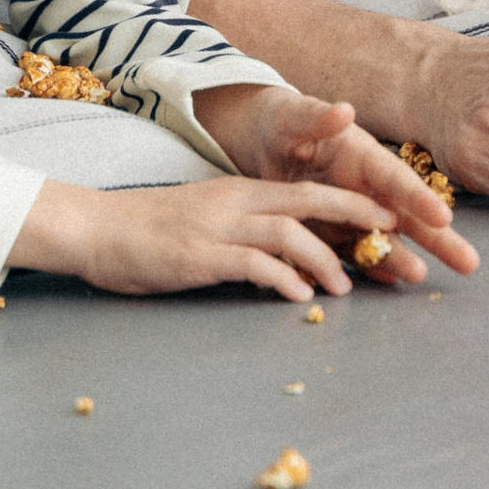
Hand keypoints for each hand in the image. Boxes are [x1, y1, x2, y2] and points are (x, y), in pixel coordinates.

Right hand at [8, 176, 429, 301]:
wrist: (94, 229)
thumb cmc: (148, 232)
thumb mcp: (205, 221)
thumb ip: (245, 232)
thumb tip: (286, 260)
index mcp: (241, 191)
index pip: (307, 191)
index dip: (351, 202)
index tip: (388, 217)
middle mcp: (236, 201)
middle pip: (310, 199)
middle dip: (358, 214)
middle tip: (394, 235)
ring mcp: (219, 226)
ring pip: (289, 232)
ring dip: (325, 260)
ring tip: (345, 287)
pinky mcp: (201, 254)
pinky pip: (254, 262)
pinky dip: (284, 279)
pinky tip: (300, 297)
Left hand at [195, 84, 478, 279]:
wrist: (263, 141)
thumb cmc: (283, 123)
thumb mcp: (294, 117)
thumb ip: (316, 117)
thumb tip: (344, 110)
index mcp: (362, 156)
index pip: (395, 179)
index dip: (419, 198)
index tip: (444, 216)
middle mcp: (365, 187)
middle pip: (407, 215)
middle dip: (437, 239)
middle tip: (470, 263)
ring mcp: (351, 213)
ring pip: (385, 240)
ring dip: (402, 259)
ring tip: (421, 279)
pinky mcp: (332, 232)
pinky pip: (354, 253)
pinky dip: (370, 268)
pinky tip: (388, 284)